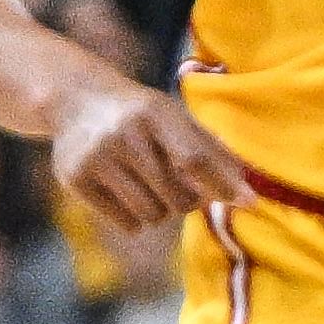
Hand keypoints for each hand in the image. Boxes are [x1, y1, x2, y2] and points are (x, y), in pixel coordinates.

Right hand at [45, 76, 250, 238]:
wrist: (77, 100)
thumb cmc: (142, 115)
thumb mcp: (177, 118)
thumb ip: (214, 152)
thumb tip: (249, 196)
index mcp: (155, 113)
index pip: (195, 159)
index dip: (223, 185)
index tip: (246, 203)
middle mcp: (123, 134)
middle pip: (176, 196)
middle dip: (188, 202)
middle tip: (181, 191)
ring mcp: (95, 157)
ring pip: (152, 214)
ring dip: (162, 212)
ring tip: (154, 191)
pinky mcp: (74, 178)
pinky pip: (125, 223)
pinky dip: (136, 220)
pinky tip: (129, 197)